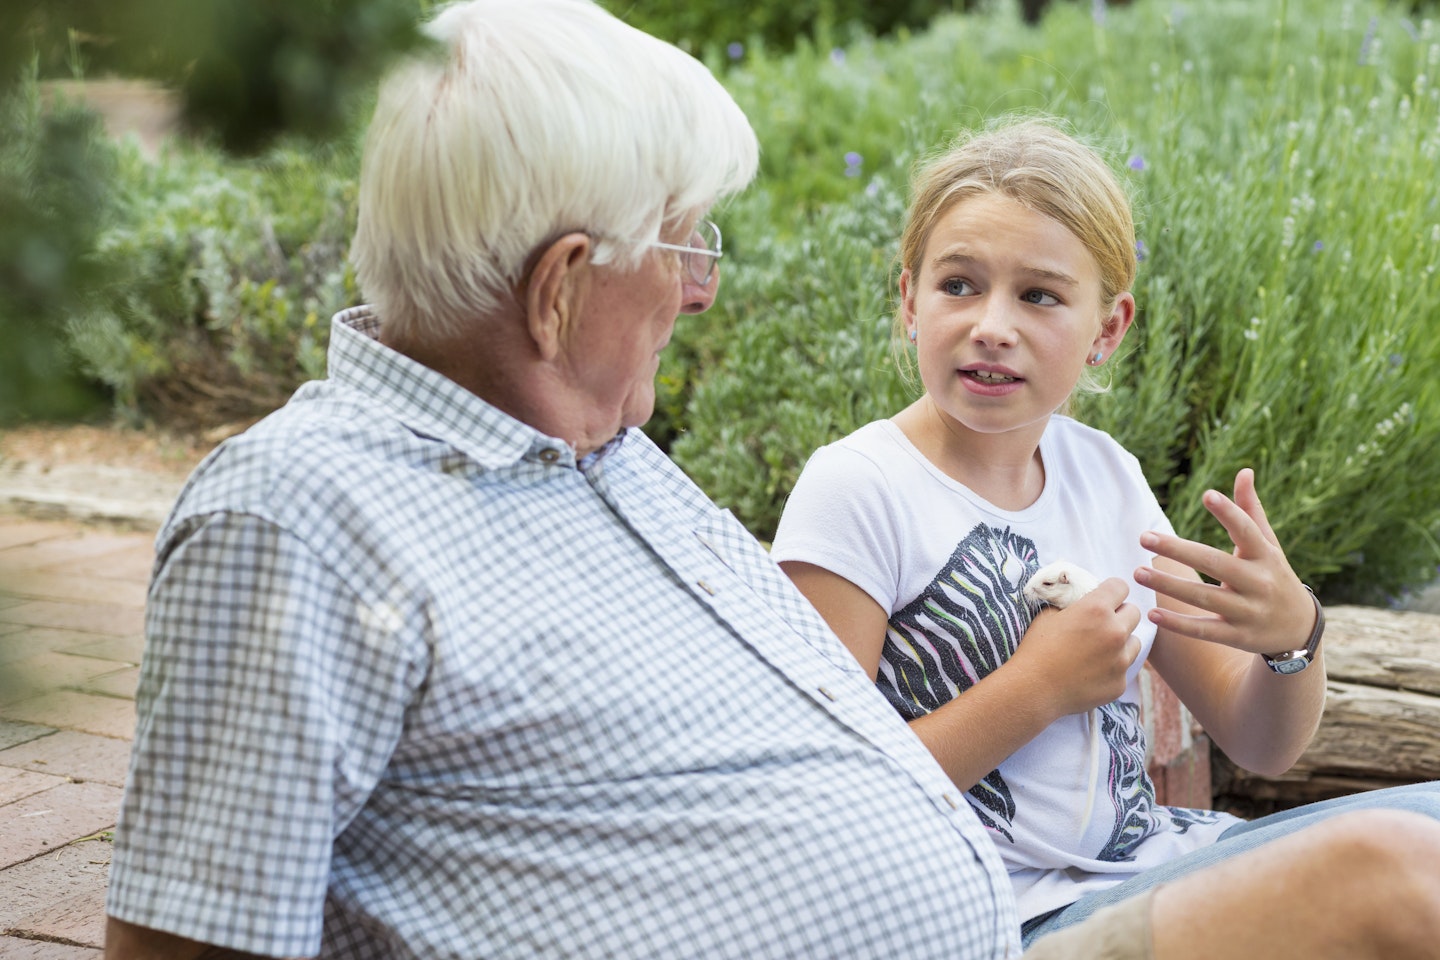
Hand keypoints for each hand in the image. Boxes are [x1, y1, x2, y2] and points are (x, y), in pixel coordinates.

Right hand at [1011, 577, 1140, 716]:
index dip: (1111, 590)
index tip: (1105, 597)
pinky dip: (1112, 668)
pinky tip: (1091, 672)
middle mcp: (1114, 632)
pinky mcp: (1119, 684)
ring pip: (1135, 642)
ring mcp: (1120, 660)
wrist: (1033, 689)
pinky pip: (1124, 669)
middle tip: (1102, 624)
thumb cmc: (1036, 649)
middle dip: (1120, 614)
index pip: (1121, 587)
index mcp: (1096, 610)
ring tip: (1098, 650)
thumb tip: (1081, 601)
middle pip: (1134, 613)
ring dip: (1122, 642)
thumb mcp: (1048, 615)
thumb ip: (1071, 605)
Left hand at [1136, 468, 1315, 654]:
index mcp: (1266, 556)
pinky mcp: (1239, 636)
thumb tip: (1244, 471)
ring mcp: (1249, 611)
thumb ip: (1251, 510)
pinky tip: (1152, 613)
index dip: (1229, 512)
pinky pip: (1205, 630)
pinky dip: (1179, 624)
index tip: (1206, 494)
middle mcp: (1259, 582)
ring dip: (1169, 585)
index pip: (1247, 530)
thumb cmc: (1275, 576)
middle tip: (1143, 538)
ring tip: (1138, 572)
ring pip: (1204, 598)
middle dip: (1178, 550)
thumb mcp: (1269, 545)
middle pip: (1215, 563)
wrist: (1299, 629)